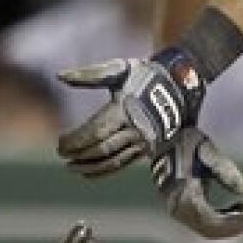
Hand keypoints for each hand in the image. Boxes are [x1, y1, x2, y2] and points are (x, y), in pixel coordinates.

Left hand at [56, 53, 204, 176]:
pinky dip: (105, 170)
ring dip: (89, 167)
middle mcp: (136, 129)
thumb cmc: (147, 74)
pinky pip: (125, 163)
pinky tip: (91, 172)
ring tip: (72, 168)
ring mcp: (145, 141)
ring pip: (112, 160)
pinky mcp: (151, 148)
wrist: (182, 82)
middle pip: (101, 149)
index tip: (59, 143)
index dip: (74, 141)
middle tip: (61, 155)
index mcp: (125, 110)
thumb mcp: (120, 69)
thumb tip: (60, 76)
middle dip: (78, 154)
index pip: (93, 132)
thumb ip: (89, 74)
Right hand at [151, 128, 242, 238]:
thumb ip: (224, 169)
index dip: (235, 222)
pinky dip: (220, 219)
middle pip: (209, 229)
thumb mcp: (207, 150)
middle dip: (234, 226)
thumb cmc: (188, 141)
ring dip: (228, 223)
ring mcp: (176, 208)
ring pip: (205, 228)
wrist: (165, 137)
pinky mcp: (179, 206)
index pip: (212, 221)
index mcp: (184, 195)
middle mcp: (177, 206)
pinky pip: (201, 221)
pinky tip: (235, 207)